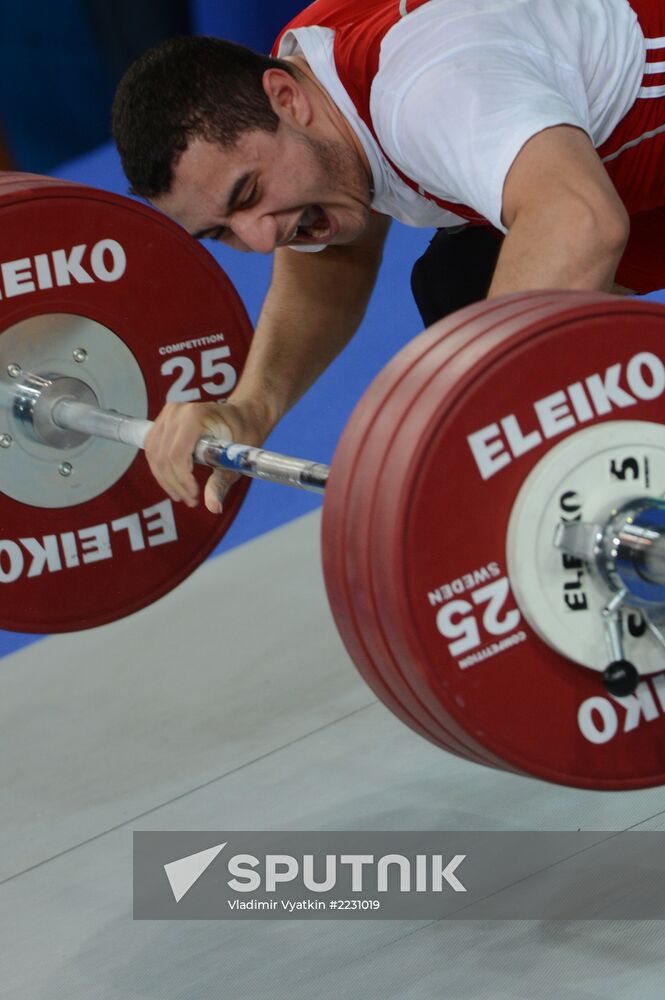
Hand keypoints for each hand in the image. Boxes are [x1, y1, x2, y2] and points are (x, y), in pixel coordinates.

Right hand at [144, 399, 269, 512]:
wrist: (243, 414)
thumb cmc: (245, 431)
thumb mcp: (237, 458)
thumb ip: (222, 482)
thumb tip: (213, 507)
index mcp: (195, 416)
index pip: (176, 455)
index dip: (182, 480)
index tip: (194, 495)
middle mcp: (177, 412)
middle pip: (163, 457)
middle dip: (175, 484)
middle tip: (190, 500)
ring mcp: (167, 414)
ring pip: (154, 455)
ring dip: (165, 480)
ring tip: (182, 495)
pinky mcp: (163, 421)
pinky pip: (152, 449)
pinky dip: (161, 469)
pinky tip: (174, 482)